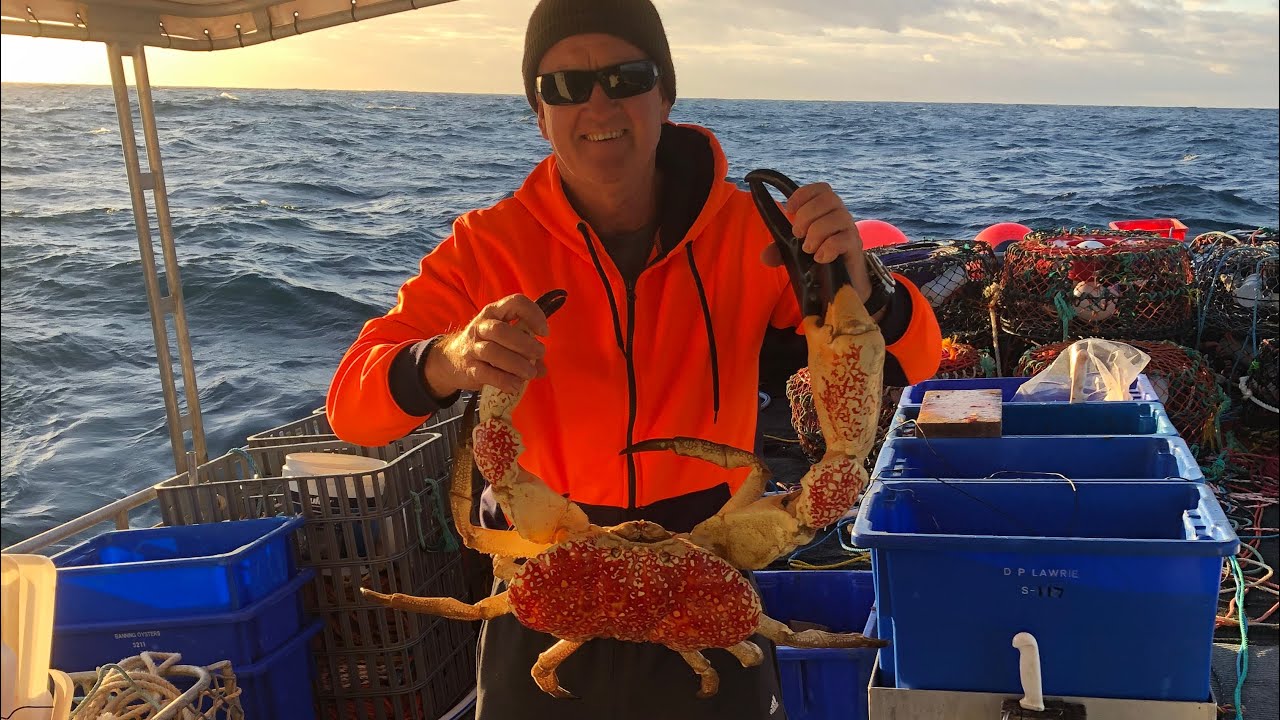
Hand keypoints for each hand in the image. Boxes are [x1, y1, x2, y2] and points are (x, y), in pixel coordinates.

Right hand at [424, 294, 549, 396]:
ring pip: (493, 352)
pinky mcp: (468, 368)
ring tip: (530, 373)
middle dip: (524, 343)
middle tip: (539, 354)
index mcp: (495, 313)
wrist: (450, 360)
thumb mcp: (504, 341)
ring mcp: (472, 347)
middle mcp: (482, 326)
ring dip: (516, 364)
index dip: (533, 314)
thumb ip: (525, 351)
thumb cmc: (485, 346)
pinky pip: (486, 373)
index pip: (515, 303)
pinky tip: (515, 385)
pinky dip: (503, 380)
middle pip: (501, 330)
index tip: (544, 332)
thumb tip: (542, 369)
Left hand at [760, 182, 873, 304]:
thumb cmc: (820, 259)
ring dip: (817, 232)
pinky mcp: (855, 247)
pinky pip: (843, 239)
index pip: (821, 189)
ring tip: (808, 249)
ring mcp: (850, 230)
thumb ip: (779, 252)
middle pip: (829, 198)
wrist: (844, 282)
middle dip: (807, 215)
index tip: (789, 209)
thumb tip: (765, 256)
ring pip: (837, 217)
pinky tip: (820, 258)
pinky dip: (828, 248)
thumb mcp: (795, 255)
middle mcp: (840, 216)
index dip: (804, 194)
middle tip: (797, 234)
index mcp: (826, 211)